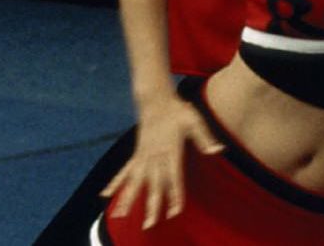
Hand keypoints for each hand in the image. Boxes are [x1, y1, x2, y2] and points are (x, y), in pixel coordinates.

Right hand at [103, 94, 222, 228]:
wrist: (155, 98)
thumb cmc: (178, 110)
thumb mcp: (194, 120)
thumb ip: (204, 137)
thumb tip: (218, 151)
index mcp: (169, 150)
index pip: (172, 177)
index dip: (174, 195)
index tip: (173, 212)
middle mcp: (153, 156)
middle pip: (152, 185)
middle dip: (151, 206)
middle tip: (149, 225)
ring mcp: (142, 156)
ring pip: (134, 182)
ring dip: (127, 200)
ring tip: (119, 217)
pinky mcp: (136, 155)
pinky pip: (124, 173)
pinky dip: (115, 184)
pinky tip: (105, 195)